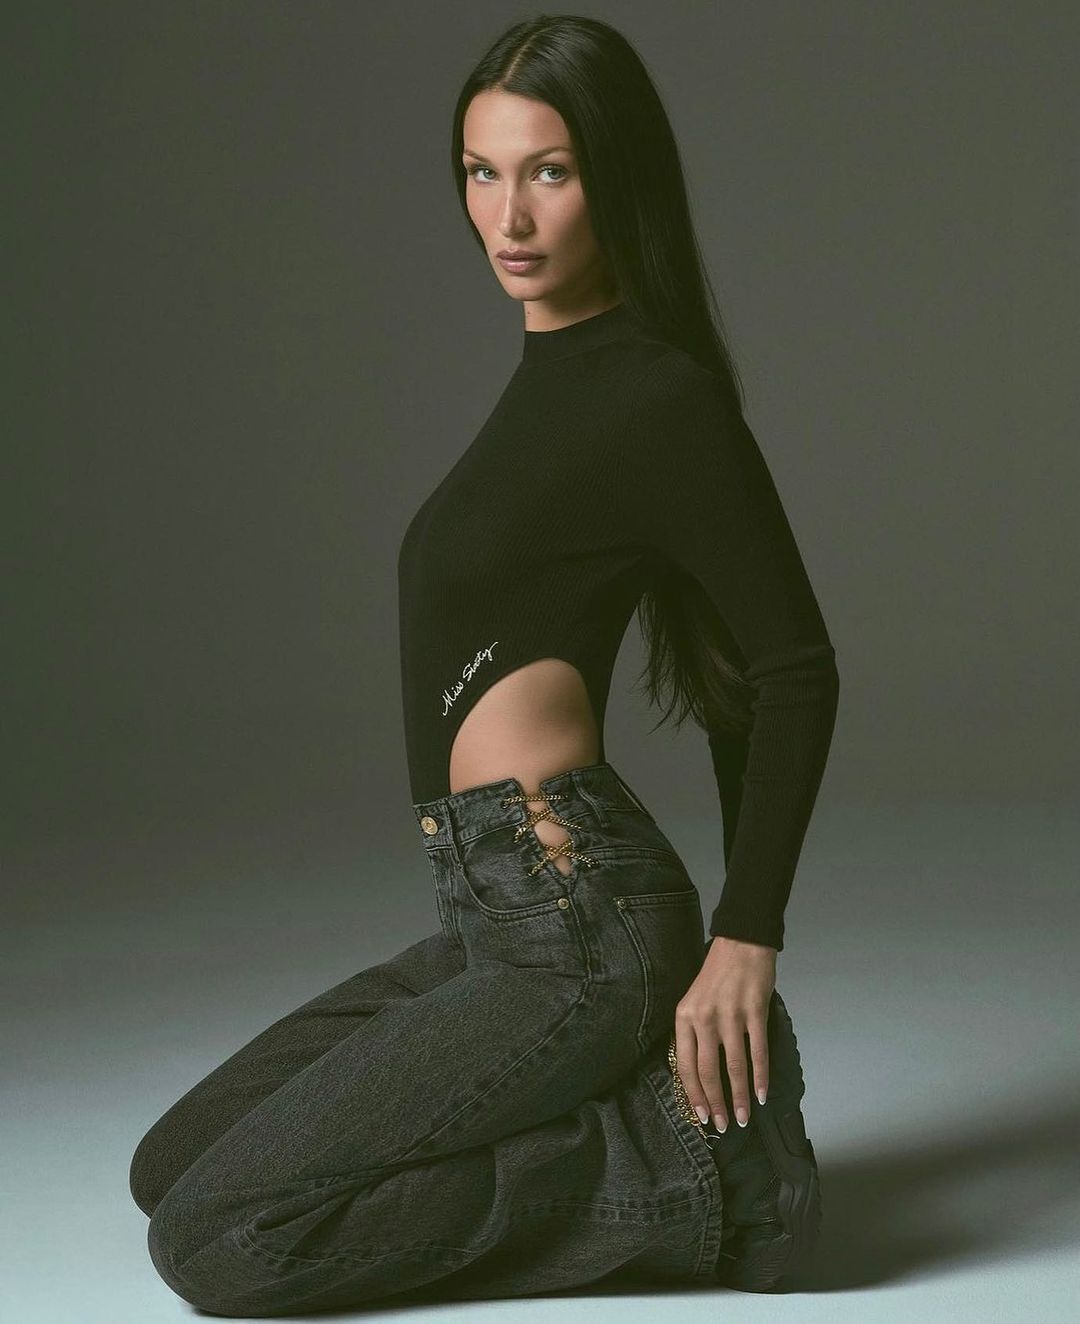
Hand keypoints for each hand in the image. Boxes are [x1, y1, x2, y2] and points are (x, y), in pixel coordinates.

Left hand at [673, 935, 776, 1131]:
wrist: (740, 942)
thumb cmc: (716, 973)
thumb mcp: (694, 1000)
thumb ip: (693, 1032)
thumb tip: (699, 1072)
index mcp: (684, 1016)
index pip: (684, 1065)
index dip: (693, 1094)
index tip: (701, 1117)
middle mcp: (704, 1018)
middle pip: (707, 1071)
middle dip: (715, 1103)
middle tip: (724, 1126)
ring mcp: (730, 1015)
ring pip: (733, 1066)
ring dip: (738, 1096)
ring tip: (744, 1118)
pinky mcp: (754, 1011)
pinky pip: (757, 1051)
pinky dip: (760, 1076)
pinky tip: (762, 1094)